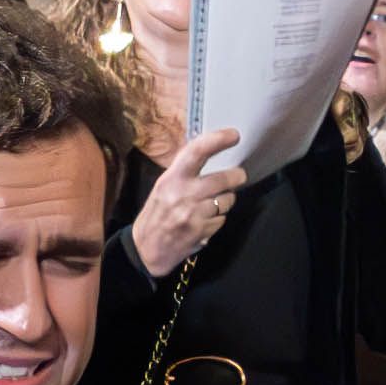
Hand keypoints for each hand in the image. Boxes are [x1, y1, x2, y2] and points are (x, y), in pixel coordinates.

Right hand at [131, 133, 247, 272]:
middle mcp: (182, 194)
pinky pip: (222, 219)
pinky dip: (218, 219)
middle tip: (239, 176)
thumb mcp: (163, 186)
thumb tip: (210, 150)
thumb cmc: (157, 213)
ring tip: (214, 203)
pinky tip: (206, 221)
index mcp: (171, 178)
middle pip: (223, 178)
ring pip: (227, 200)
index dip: (218, 140)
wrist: (146, 249)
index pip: (197, 152)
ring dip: (226, 200)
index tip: (234, 135)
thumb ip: (184, 171)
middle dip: (237, 176)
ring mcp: (193, 214)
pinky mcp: (201, 232)